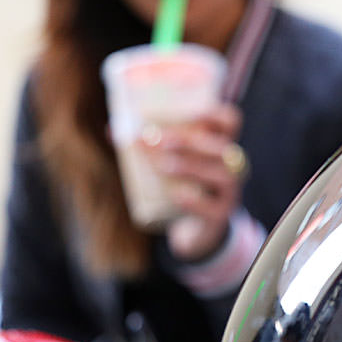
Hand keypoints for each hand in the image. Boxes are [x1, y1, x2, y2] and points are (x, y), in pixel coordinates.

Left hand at [142, 103, 247, 260]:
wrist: (194, 230)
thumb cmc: (180, 186)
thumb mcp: (169, 164)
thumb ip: (147, 147)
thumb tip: (111, 130)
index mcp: (218, 147)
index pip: (230, 122)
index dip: (215, 114)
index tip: (191, 111)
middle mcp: (230, 167)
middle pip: (221, 147)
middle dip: (190, 141)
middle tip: (158, 139)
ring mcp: (229, 192)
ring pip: (221, 175)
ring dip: (191, 167)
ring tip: (163, 166)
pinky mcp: (220, 216)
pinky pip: (212, 207)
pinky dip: (194, 200)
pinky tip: (175, 194)